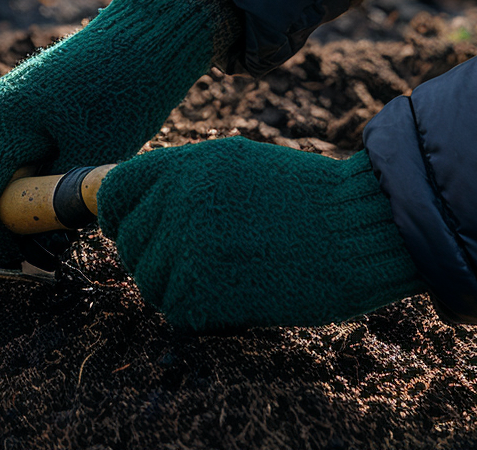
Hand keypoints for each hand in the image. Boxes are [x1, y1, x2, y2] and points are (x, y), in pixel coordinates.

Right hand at [0, 0, 218, 266]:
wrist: (151, 34)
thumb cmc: (125, 93)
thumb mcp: (94, 158)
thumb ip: (59, 202)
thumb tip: (42, 247)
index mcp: (6, 118)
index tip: (18, 265)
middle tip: (31, 258)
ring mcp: (12, 101)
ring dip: (14, 202)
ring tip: (50, 231)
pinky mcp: (31, 101)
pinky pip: (16, 150)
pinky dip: (27, 179)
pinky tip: (58, 195)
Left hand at [97, 136, 422, 331]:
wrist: (362, 229)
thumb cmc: (310, 201)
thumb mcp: (239, 165)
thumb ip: (186, 181)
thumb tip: (139, 207)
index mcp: (186, 164)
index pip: (114, 193)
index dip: (121, 216)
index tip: (136, 230)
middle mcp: (178, 199)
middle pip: (130, 243)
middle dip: (157, 258)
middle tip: (201, 264)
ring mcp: (186, 244)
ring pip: (150, 282)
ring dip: (179, 289)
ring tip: (226, 279)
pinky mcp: (202, 288)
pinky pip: (176, 310)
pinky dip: (201, 313)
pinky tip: (236, 298)